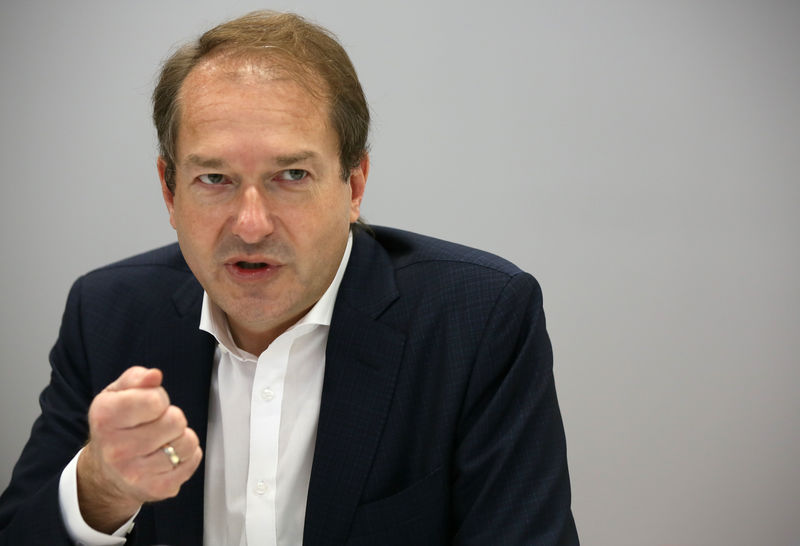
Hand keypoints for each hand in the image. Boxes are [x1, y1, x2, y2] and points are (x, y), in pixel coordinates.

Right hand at [76, 366, 202, 532]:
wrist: (105, 474)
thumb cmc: (115, 427)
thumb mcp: (116, 394)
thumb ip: (136, 378)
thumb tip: (154, 376)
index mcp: (105, 418)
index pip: (155, 400)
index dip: (159, 398)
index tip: (150, 405)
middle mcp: (117, 449)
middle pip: (175, 421)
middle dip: (172, 417)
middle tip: (158, 424)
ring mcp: (136, 472)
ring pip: (187, 442)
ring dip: (181, 437)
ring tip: (164, 440)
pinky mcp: (156, 489)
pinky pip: (192, 461)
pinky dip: (188, 455)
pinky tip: (170, 455)